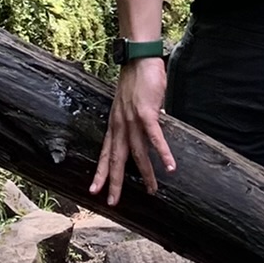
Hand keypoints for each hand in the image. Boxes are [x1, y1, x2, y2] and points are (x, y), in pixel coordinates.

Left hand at [90, 59, 174, 208]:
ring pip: (137, 154)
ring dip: (146, 174)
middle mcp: (120, 126)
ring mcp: (132, 121)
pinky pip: (155, 138)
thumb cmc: (137, 79)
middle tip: (113, 202)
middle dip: (114, 183)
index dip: (100, 173)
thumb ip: (136, 118)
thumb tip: (147, 126)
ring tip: (153, 190)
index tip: (94, 190)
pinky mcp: (147, 114)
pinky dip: (162, 153)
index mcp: (115, 125)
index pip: (105, 153)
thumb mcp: (130, 104)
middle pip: (116, 159)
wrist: (138, 59)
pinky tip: (169, 166)